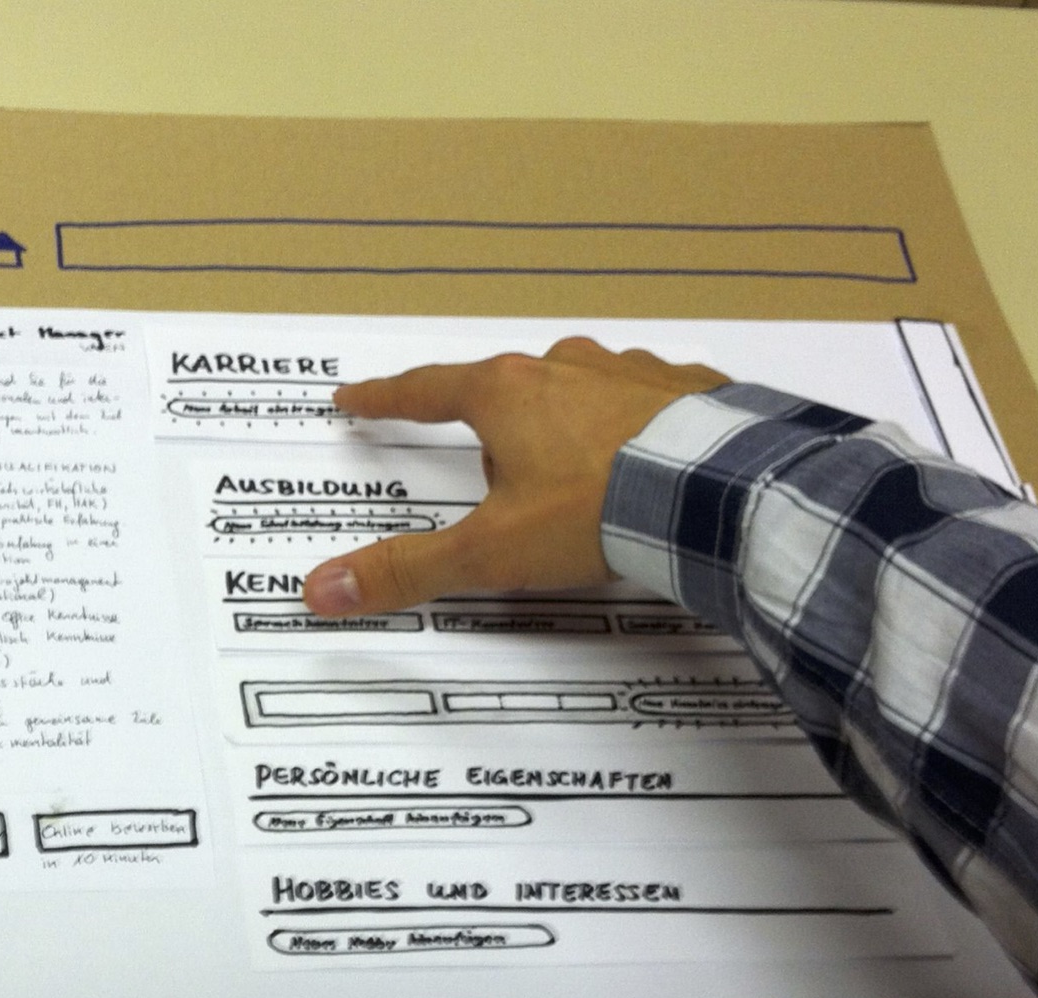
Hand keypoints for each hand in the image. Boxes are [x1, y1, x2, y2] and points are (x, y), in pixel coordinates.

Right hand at [302, 338, 729, 615]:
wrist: (713, 493)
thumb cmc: (595, 512)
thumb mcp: (489, 552)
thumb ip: (408, 569)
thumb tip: (323, 588)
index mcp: (506, 395)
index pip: (426, 391)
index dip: (386, 400)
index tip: (357, 399)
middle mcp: (567, 369)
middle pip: (510, 391)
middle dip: (499, 429)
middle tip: (502, 479)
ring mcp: (633, 373)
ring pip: (584, 390)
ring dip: (573, 425)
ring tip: (584, 478)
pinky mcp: (691, 391)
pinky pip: (652, 402)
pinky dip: (640, 429)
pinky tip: (651, 463)